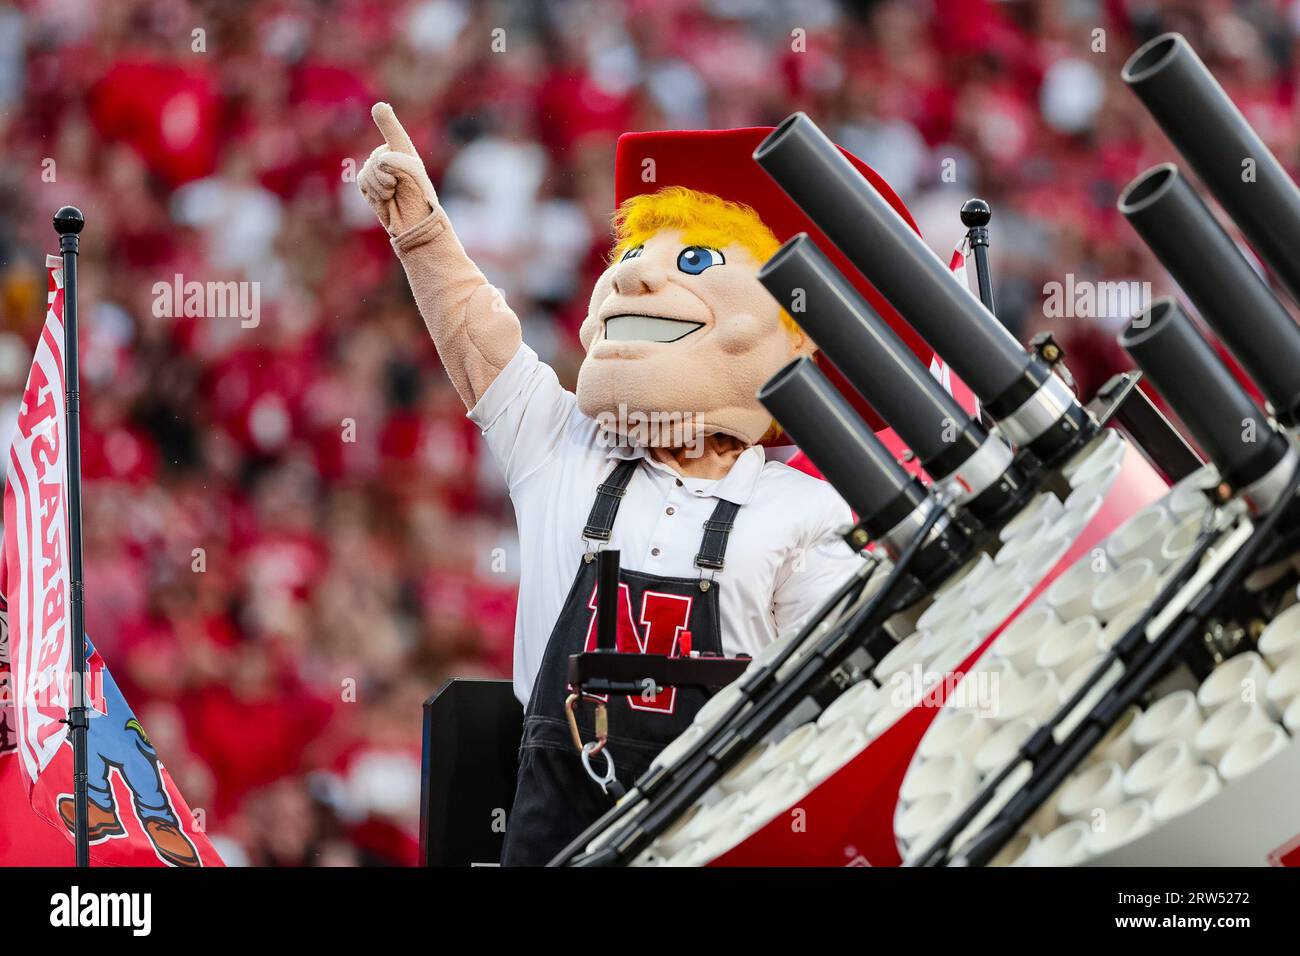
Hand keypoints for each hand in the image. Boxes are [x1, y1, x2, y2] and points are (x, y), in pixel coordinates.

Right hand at [358, 103, 437, 236]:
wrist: (412, 221)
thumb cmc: (418, 196)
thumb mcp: (413, 173)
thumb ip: (398, 160)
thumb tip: (381, 160)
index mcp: (402, 150)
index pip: (394, 135)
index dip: (387, 123)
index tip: (380, 108)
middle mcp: (386, 156)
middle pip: (378, 159)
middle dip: (389, 176)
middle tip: (400, 187)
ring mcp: (374, 168)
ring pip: (369, 171)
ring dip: (383, 186)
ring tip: (394, 193)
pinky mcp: (365, 183)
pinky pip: (363, 181)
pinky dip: (375, 192)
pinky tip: (385, 198)